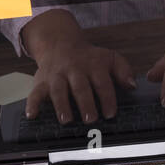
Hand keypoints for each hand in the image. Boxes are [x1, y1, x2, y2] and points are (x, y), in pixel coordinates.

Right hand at [21, 9, 135, 123]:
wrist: (60, 44)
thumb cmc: (89, 58)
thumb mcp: (109, 58)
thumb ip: (123, 70)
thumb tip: (133, 85)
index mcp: (93, 65)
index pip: (102, 82)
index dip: (107, 98)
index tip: (110, 113)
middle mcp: (74, 70)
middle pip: (80, 87)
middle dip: (85, 103)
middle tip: (91, 119)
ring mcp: (57, 75)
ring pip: (58, 90)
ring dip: (62, 105)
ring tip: (66, 120)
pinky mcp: (42, 81)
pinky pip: (35, 92)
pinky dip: (32, 104)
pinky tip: (31, 115)